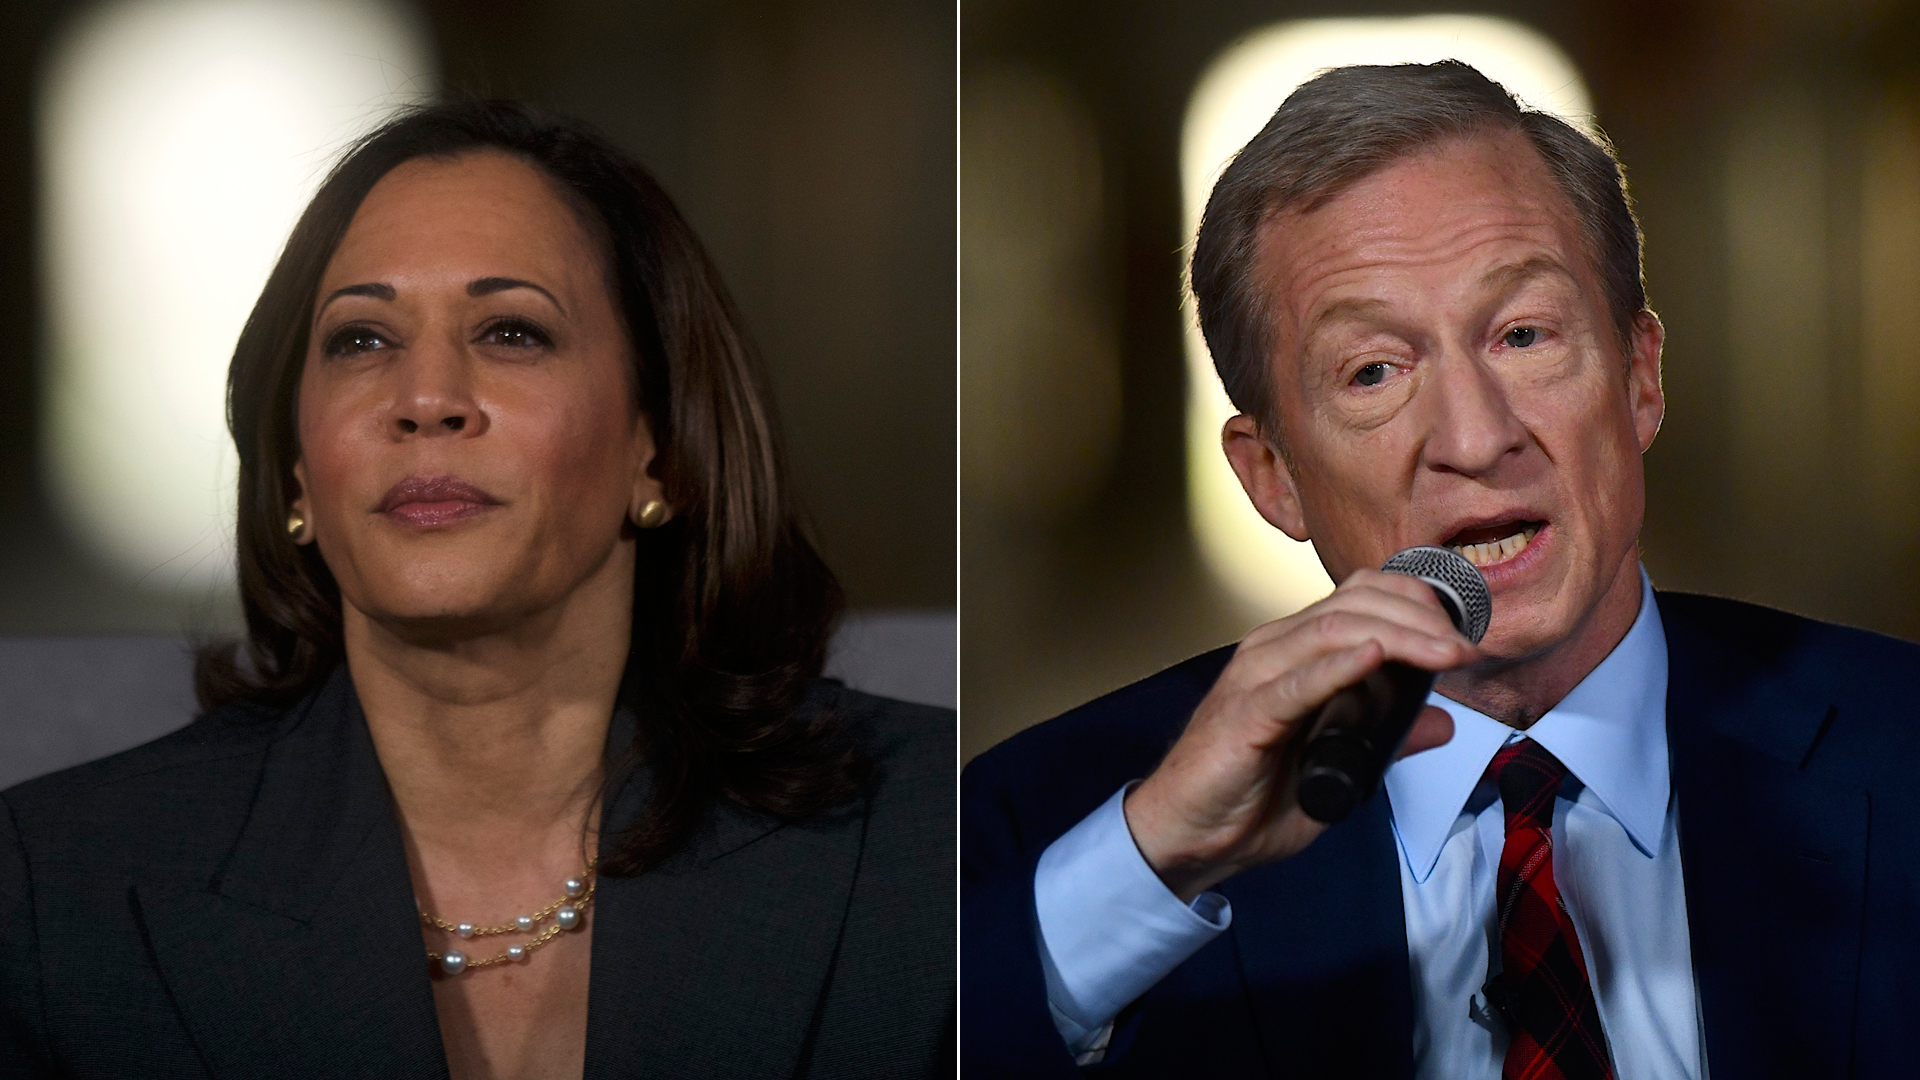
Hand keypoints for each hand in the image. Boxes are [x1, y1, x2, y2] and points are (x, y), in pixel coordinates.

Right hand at [1124, 568, 1478, 901]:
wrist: (1189, 835)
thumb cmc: (1247, 795)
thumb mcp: (1338, 762)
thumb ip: (1385, 737)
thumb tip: (1441, 722)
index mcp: (1293, 651)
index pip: (1360, 597)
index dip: (1417, 603)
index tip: (1463, 633)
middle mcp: (1273, 650)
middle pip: (1354, 604)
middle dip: (1420, 616)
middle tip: (1465, 646)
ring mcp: (1256, 677)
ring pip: (1333, 630)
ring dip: (1399, 636)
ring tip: (1445, 653)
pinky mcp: (1246, 715)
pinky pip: (1296, 682)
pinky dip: (1338, 666)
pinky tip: (1374, 658)